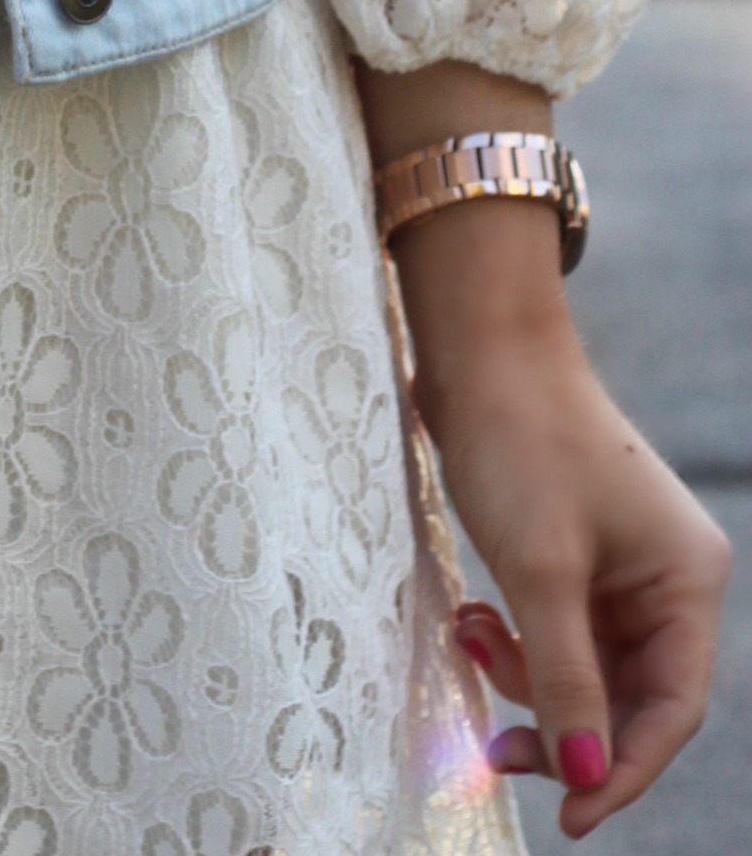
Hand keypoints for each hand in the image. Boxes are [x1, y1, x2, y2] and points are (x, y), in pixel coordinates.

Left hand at [398, 200, 730, 837]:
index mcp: (685, 579)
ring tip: (472, 643)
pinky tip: (474, 621)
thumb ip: (565, 677)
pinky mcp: (572, 549)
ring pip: (585, 665)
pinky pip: (556, 627)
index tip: (569, 819)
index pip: (671, 707)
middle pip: (628, 693)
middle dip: (563, 726)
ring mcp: (619, 562)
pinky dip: (516, 638)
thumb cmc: (520, 443)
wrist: (477, 347)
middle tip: (497, 754)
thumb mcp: (540, 572)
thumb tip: (587, 774)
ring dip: (527, 678)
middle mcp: (665, 576)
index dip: (624, 769)